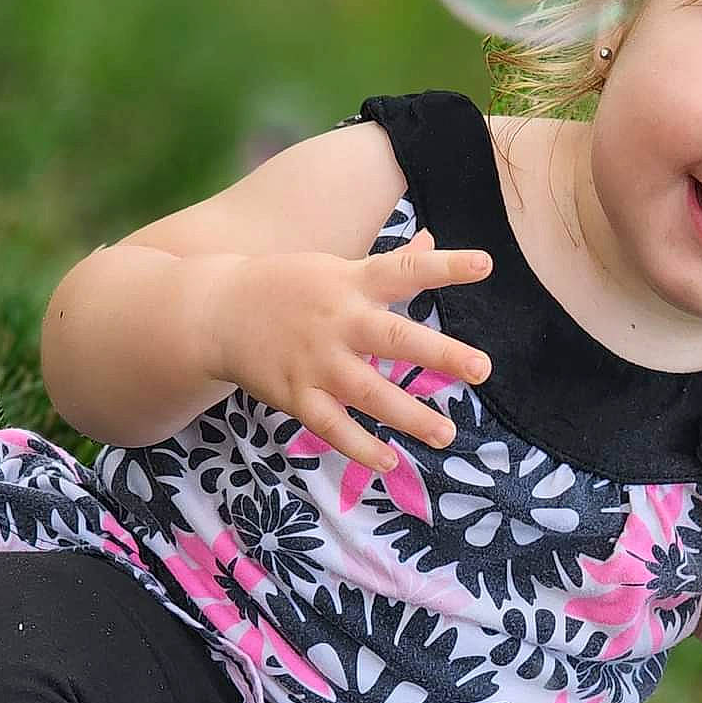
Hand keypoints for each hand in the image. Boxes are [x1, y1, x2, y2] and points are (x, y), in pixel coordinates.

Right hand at [205, 229, 494, 472]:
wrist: (215, 311)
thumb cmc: (288, 286)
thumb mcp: (336, 266)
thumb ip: (389, 263)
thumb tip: (434, 241)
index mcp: (352, 283)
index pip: (405, 270)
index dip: (445, 266)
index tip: (486, 264)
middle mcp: (338, 321)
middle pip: (394, 337)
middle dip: (439, 354)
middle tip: (481, 368)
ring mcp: (315, 361)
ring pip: (369, 392)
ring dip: (409, 415)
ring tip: (447, 434)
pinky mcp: (295, 394)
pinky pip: (332, 427)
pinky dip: (360, 447)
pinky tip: (391, 462)